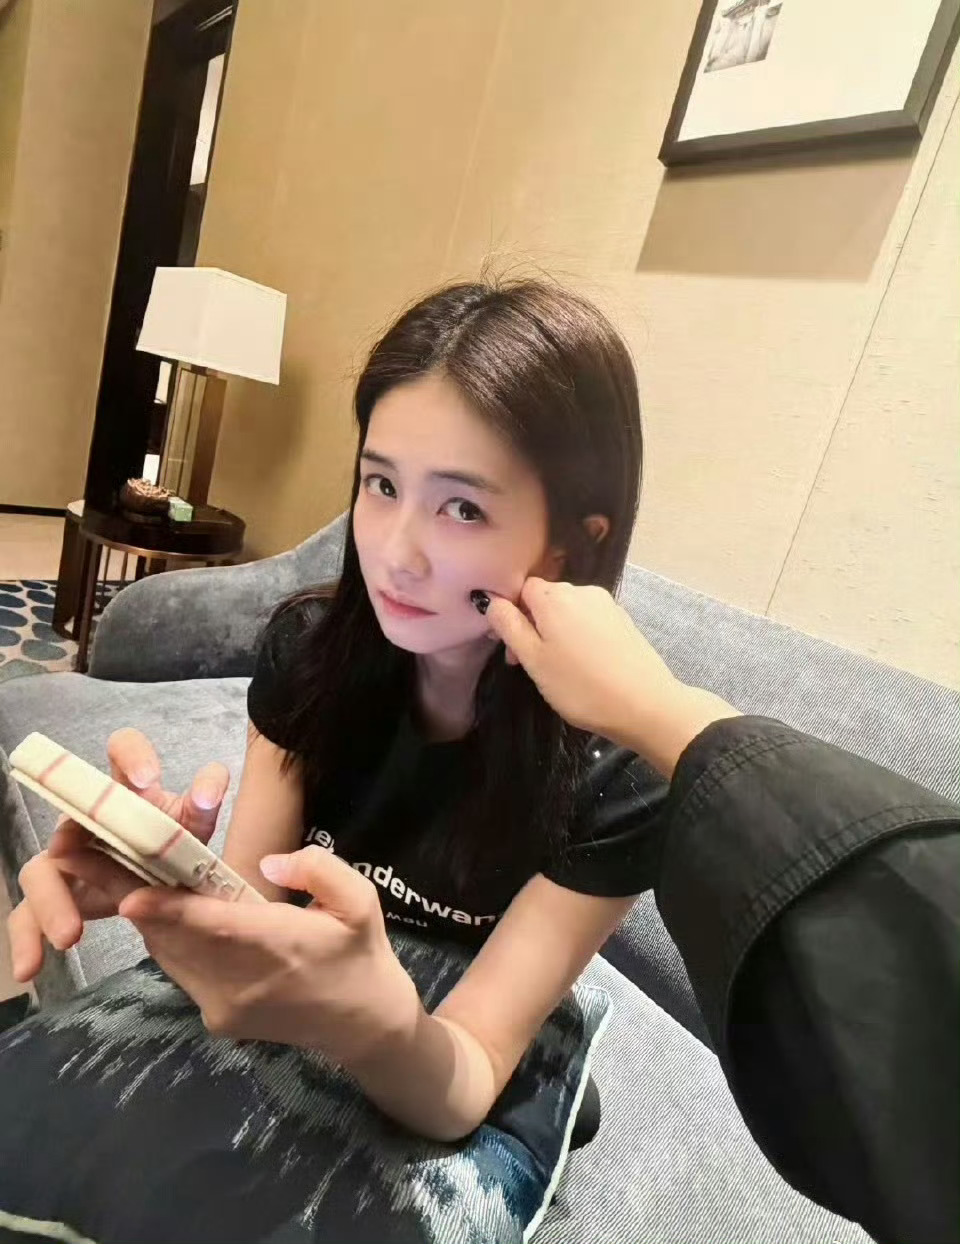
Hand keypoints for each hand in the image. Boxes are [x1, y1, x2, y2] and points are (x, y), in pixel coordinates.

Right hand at [7, 728, 228, 982]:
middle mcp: (89, 817)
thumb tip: (210, 786)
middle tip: (73, 853)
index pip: (124, 751)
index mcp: (128, 790)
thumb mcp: (192, 830)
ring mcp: (65, 856)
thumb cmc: (171, 847)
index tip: (145, 779)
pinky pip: (29, 915)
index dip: (131, 756)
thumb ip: (202, 806)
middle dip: (69, 839)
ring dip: (51, 903)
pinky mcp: (56, 894)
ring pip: (42, 872)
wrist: (161, 890)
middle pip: (67, 817)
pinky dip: (27, 940)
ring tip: (70, 938)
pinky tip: (32, 968)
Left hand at [118, 845, 418, 1061]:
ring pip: (170, 955)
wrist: (362, 1024)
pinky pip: (180, 971)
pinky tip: (153, 909)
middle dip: (130, 897)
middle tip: (89, 862)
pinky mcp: (216, 1019)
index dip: (172, 911)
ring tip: (105, 872)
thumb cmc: (360, 953)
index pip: (218, 929)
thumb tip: (268, 862)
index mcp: (284, 948)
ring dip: (142, 916)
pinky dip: (163, 939)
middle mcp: (245, 983)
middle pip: (178, 939)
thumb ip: (318, 870)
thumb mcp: (361, 901)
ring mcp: (225, 1007)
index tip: (131, 894)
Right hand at [487, 579, 738, 774]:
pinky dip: (578, 637)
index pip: (522, 588)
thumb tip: (491, 600)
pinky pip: (589, 621)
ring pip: (568, 611)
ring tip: (558, 669)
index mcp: (555, 597)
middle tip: (530, 665)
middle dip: (533, 625)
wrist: (645, 705)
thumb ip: (509, 626)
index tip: (512, 650)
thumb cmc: (581, 685)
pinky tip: (584, 666)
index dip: (511, 615)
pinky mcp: (623, 621)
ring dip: (556, 633)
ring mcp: (607, 605)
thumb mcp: (534, 659)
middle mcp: (582, 591)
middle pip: (546, 599)